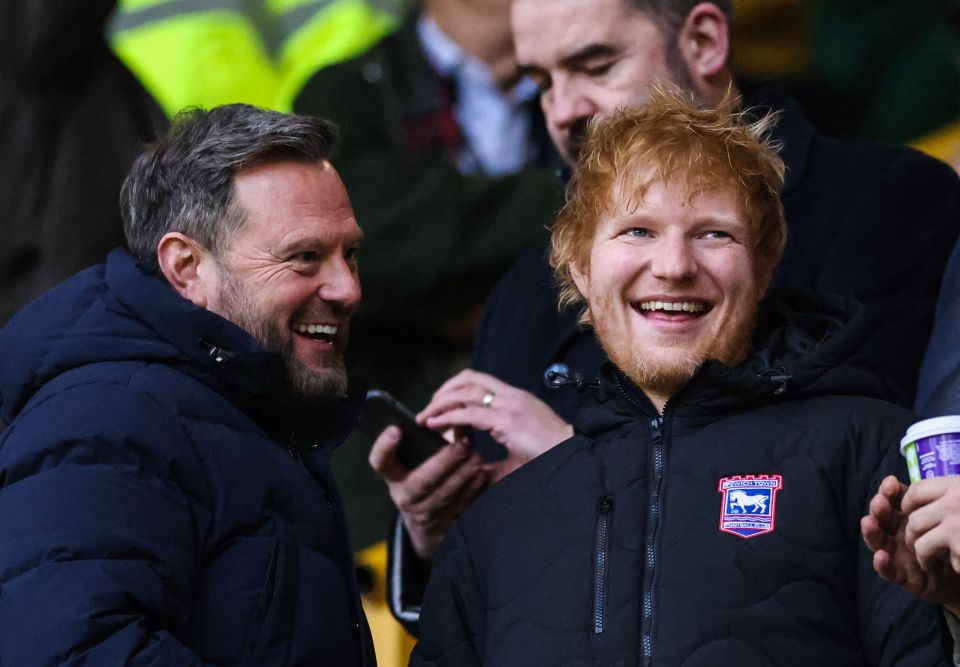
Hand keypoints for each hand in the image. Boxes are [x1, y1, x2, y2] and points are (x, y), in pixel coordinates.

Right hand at [368, 425, 487, 558]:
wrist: (426, 529)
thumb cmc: (422, 483)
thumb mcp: (416, 466)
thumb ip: (428, 444)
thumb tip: (454, 417)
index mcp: (393, 477)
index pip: (380, 462)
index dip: (385, 446)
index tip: (396, 430)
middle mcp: (405, 497)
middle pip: (422, 480)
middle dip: (444, 461)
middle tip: (463, 444)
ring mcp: (424, 515)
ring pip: (444, 495)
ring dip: (463, 475)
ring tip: (477, 458)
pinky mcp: (443, 526)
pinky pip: (460, 507)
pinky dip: (473, 490)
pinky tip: (483, 476)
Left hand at [417, 369, 573, 481]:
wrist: (574, 458)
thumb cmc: (551, 457)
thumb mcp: (519, 450)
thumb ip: (497, 455)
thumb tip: (478, 471)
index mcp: (516, 398)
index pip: (479, 381)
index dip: (455, 389)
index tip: (440, 406)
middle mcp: (512, 397)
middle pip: (468, 378)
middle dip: (443, 391)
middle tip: (428, 410)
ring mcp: (510, 406)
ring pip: (465, 391)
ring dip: (441, 403)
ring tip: (426, 417)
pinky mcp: (507, 422)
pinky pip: (469, 414)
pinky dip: (448, 418)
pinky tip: (436, 425)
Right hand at [861, 475, 959, 614]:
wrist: (959, 571)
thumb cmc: (949, 543)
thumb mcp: (941, 521)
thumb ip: (932, 505)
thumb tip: (927, 484)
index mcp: (905, 518)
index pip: (893, 502)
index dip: (888, 493)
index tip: (891, 483)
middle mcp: (896, 534)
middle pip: (882, 520)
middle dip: (878, 510)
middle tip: (879, 502)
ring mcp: (896, 555)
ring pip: (879, 543)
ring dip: (872, 532)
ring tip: (869, 523)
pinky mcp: (901, 577)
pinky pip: (888, 572)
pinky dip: (882, 565)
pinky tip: (881, 556)